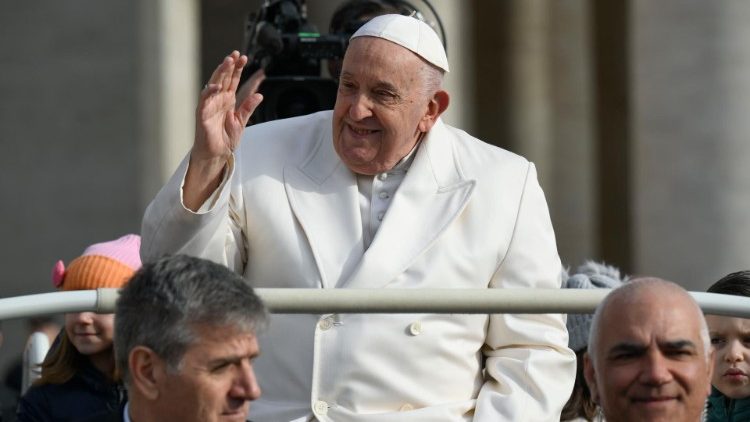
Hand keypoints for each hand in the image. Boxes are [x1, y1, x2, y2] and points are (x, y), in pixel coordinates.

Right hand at [183, 51, 263, 210]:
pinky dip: (209, 92)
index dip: (238, 69)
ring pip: (214, 84)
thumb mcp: (241, 121)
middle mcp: (218, 100)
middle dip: (230, 66)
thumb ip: (248, 107)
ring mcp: (210, 105)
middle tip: (236, 54)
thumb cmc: (225, 138)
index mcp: (228, 100)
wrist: (216, 154)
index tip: (244, 58)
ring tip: (227, 62)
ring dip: (220, 73)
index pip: (233, 80)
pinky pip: (205, 101)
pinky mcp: (203, 114)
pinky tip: (216, 85)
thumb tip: (259, 94)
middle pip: (224, 78)